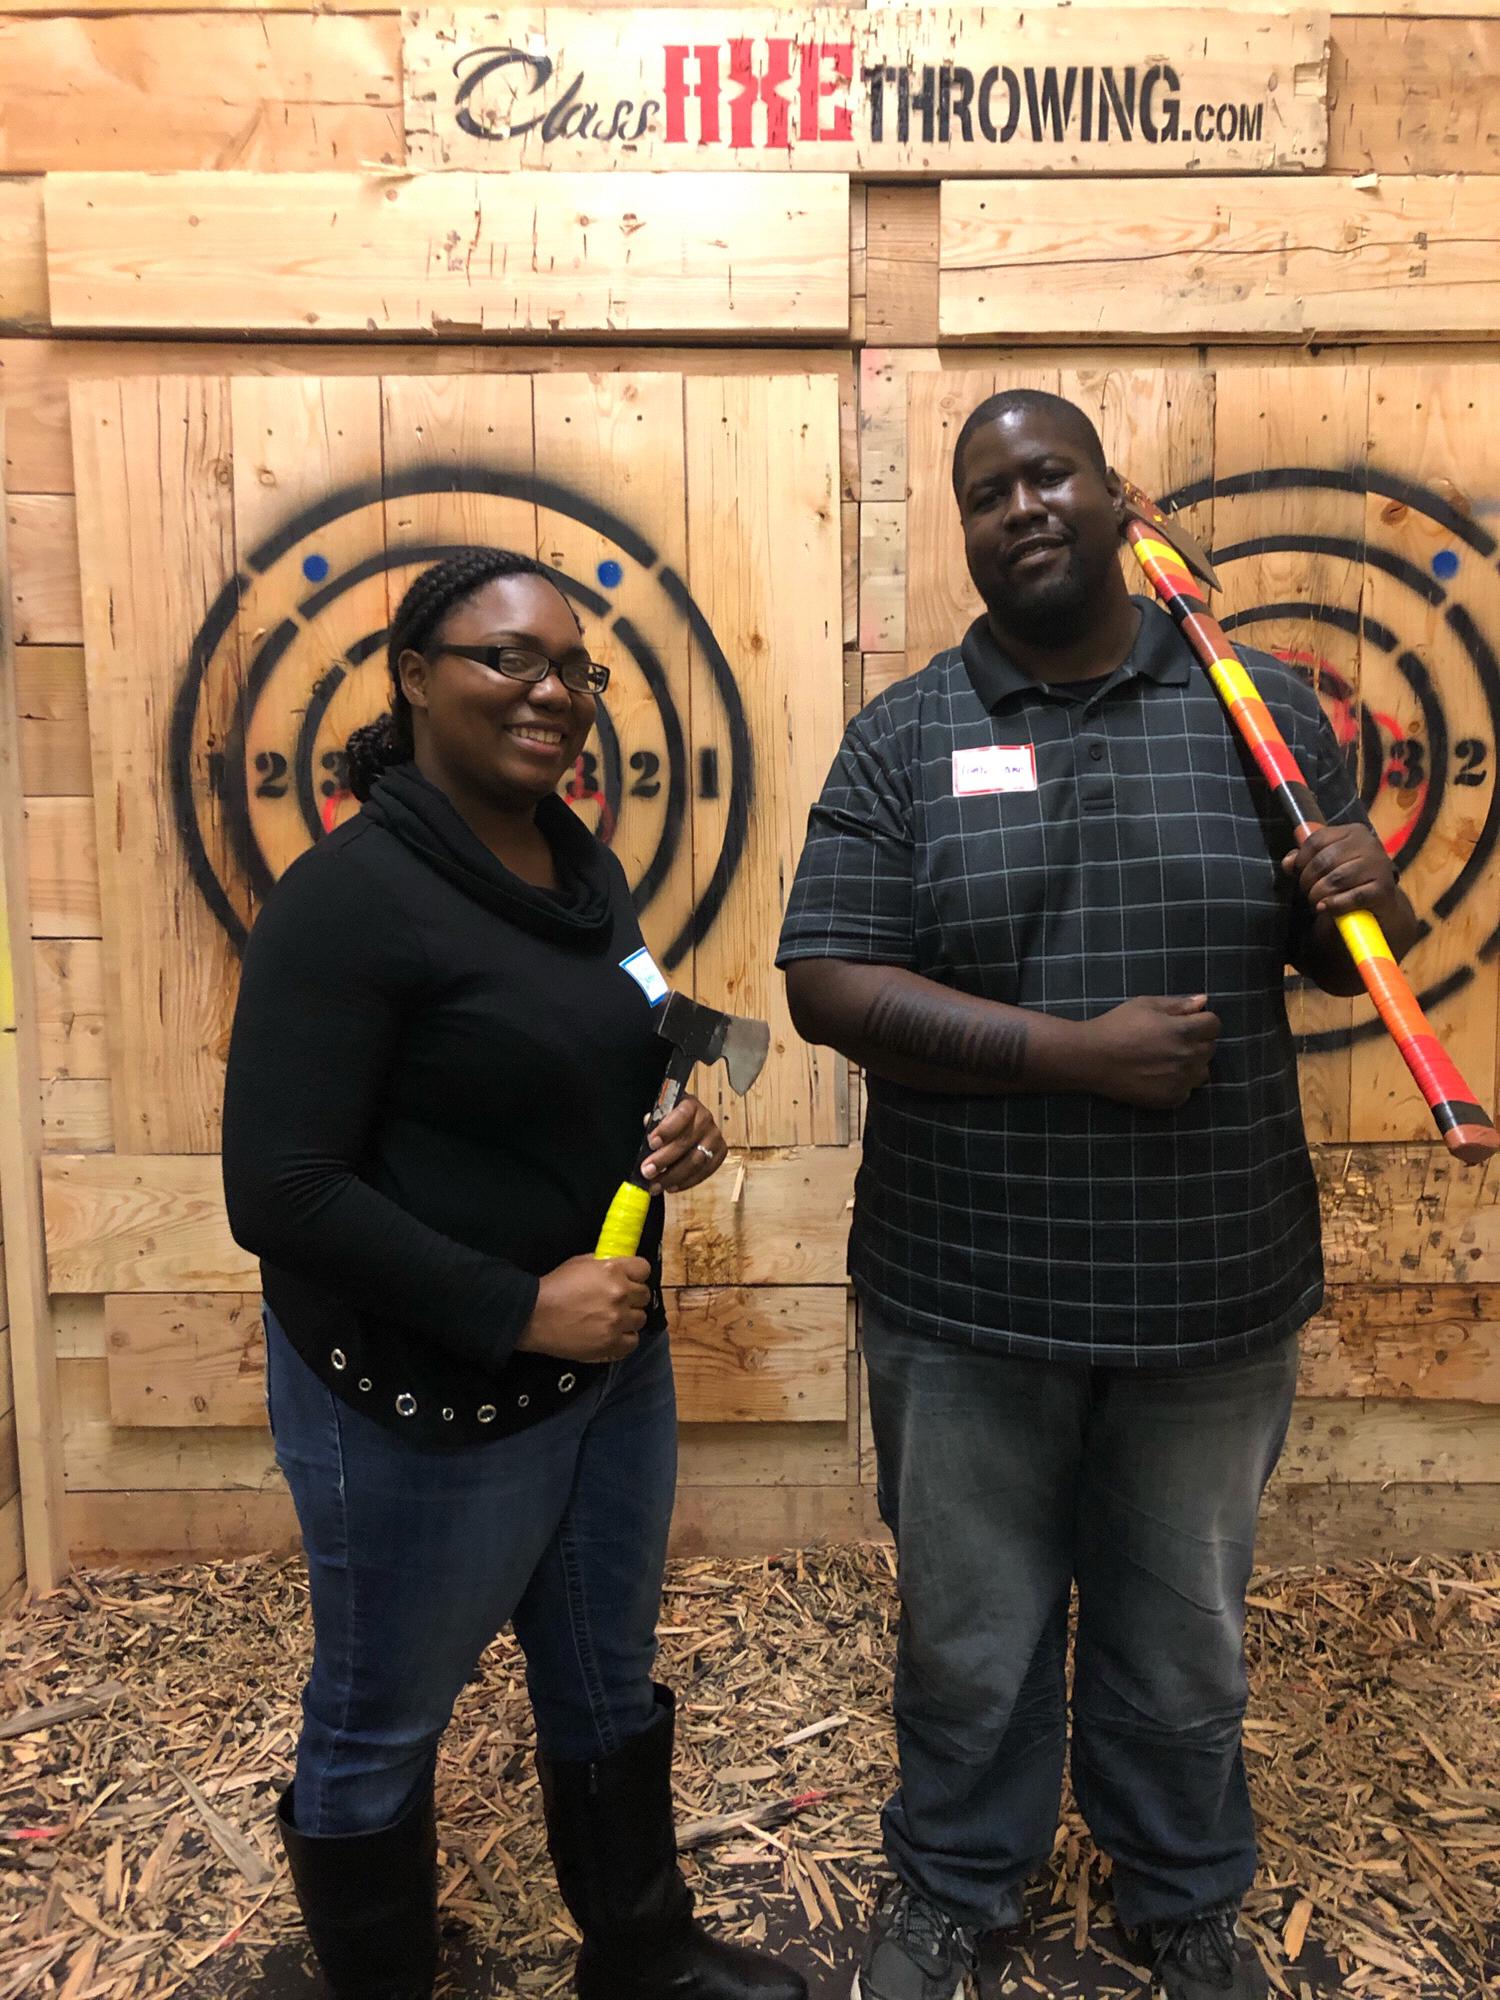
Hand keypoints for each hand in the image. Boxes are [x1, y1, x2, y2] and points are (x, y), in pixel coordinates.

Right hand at [517, 1254, 650, 1362]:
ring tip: (612, 1320)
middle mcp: (620, 1294)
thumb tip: (620, 1266)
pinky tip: (612, 1335)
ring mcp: (617, 1321)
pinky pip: (633, 1341)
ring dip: (628, 1319)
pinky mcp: (611, 1343)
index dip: (636, 1274)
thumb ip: (605, 1264)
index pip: (644, 1269)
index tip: (628, 1279)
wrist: (534, 1316)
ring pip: (640, 1319)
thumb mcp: (580, 1262)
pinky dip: (624, 1339)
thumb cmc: (555, 1286)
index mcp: (614, 1271)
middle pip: (644, 1296)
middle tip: (617, 1302)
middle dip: (632, 1297)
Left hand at [641, 1094, 726, 1192]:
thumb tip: (649, 1127)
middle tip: (647, 1171)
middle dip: (664, 1160)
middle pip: (686, 1143)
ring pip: (696, 1161)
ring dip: (673, 1176)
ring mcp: (714, 1137)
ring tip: (655, 1185)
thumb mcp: (661, 1114)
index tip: (652, 1143)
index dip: (666, 1130)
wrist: (690, 1122)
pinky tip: (671, 1187)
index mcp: (689, 1105)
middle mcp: (705, 1119)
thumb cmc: (672, 1119)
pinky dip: (686, 1182)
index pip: (680, 1115)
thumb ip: (654, 1121)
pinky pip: (704, 1172)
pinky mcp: (720, 1153)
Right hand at [1079, 995, 1220, 1109]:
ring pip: (1202, 1071)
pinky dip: (1179, 1083)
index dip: (1201, 1021)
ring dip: (1192, 1064)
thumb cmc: (1116, 1026)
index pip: (1214, 1024)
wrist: (1091, 1059)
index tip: (1186, 1023)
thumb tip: (1203, 1001)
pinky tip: (1159, 1076)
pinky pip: (1188, 1090)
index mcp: (1184, 1030)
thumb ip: (1178, 1004)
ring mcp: (1181, 1080)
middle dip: (1197, 1041)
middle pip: (1210, 1047)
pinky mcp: (1171, 1099)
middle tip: (1171, 1040)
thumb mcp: (1145, 1005)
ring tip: (1168, 1060)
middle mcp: (1188, 1057)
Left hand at [1283, 823, 1396, 917]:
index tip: (1298, 872)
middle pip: (1324, 860)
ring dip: (1319, 895)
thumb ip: (1304, 860)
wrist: (1381, 903)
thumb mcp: (1327, 866)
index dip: (1301, 859)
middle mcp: (1369, 845)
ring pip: (1336, 879)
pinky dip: (1335, 905)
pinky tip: (1327, 908)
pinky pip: (1353, 897)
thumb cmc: (1350, 880)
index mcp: (1353, 832)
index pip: (1316, 839)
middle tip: (1308, 892)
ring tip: (1317, 902)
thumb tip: (1288, 862)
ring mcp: (1379, 867)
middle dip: (1308, 880)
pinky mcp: (1384, 890)